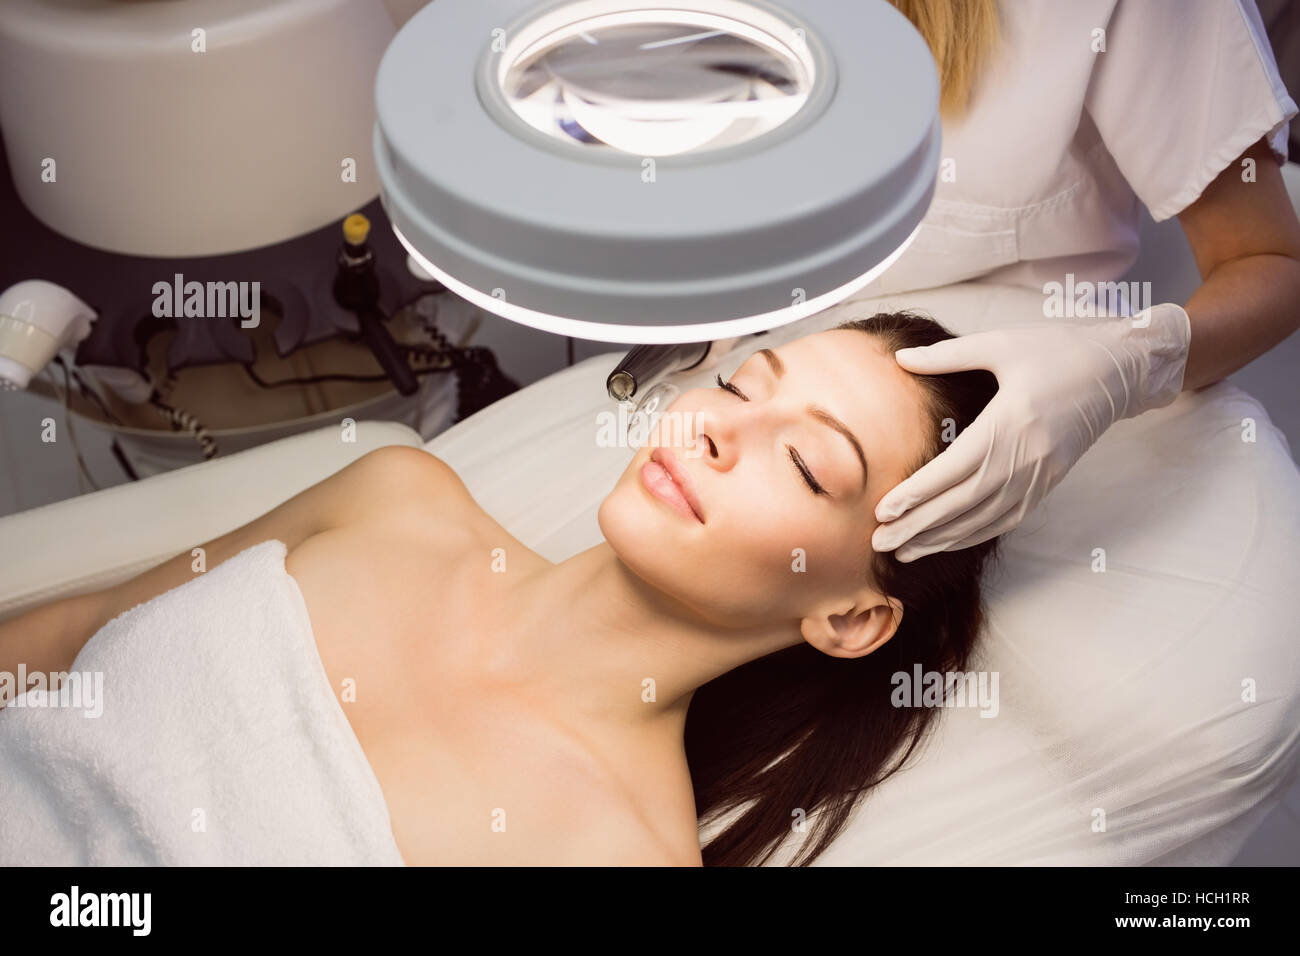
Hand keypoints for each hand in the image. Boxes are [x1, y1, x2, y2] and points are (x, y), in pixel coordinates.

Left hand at [871, 303, 1191, 560]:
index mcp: (1009, 422)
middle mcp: (1025, 457)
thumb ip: (948, 356)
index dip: (918, 494)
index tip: (883, 510)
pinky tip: (946, 543)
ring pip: (983, 519)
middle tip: (879, 543)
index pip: (954, 469)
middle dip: (919, 527)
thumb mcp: (1002, 343)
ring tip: (903, 552)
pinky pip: (1006, 519)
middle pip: (963, 504)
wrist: (1118, 370)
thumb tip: (900, 358)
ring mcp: (1039, 476)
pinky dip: (973, 535)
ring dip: (941, 539)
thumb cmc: (1057, 350)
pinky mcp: (1047, 484)